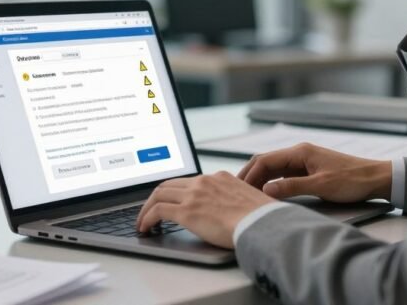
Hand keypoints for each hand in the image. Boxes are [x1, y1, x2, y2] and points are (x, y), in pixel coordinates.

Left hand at [136, 172, 272, 248]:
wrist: (263, 224)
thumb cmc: (262, 219)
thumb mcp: (247, 200)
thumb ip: (233, 200)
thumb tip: (230, 212)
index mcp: (219, 178)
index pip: (188, 181)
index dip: (174, 192)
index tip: (169, 201)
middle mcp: (204, 182)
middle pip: (169, 184)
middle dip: (155, 197)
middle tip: (149, 210)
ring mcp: (194, 195)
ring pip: (159, 194)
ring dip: (147, 208)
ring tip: (142, 222)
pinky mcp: (187, 211)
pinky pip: (158, 211)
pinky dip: (147, 218)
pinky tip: (145, 228)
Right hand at [237, 143, 391, 202]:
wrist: (375, 179)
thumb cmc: (351, 180)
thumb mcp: (320, 186)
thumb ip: (291, 188)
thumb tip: (266, 191)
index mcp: (300, 152)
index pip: (265, 160)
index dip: (249, 174)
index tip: (238, 189)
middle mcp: (299, 153)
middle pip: (266, 162)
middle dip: (250, 175)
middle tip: (236, 191)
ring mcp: (304, 161)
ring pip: (274, 169)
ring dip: (260, 180)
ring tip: (248, 195)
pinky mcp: (309, 170)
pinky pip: (284, 175)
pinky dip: (272, 183)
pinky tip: (268, 194)